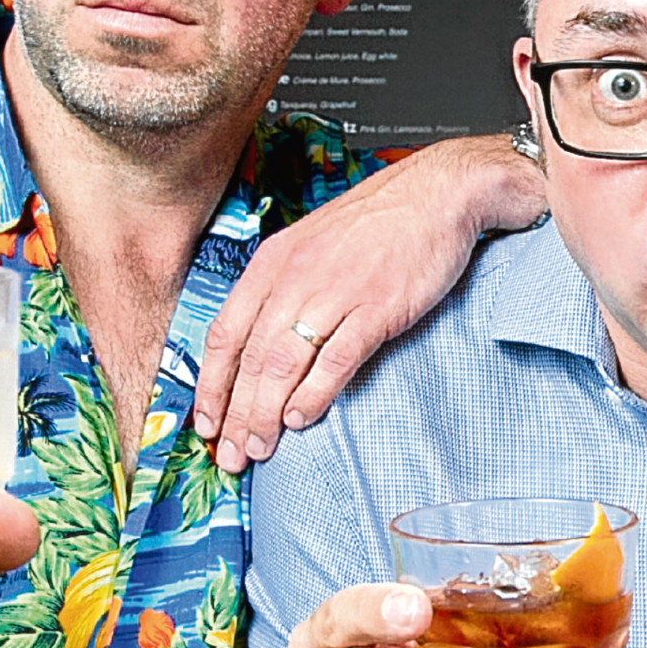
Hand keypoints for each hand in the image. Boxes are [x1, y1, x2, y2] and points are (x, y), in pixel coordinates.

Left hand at [193, 135, 545, 472]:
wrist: (439, 192)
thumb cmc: (383, 221)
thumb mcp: (315, 243)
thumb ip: (288, 288)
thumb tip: (268, 344)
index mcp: (274, 261)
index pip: (225, 333)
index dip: (211, 385)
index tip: (207, 423)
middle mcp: (296, 276)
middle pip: (251, 357)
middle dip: (236, 413)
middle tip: (232, 454)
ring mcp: (335, 291)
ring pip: (284, 363)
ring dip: (267, 412)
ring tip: (260, 447)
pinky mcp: (376, 306)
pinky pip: (335, 359)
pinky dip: (314, 393)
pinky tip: (302, 419)